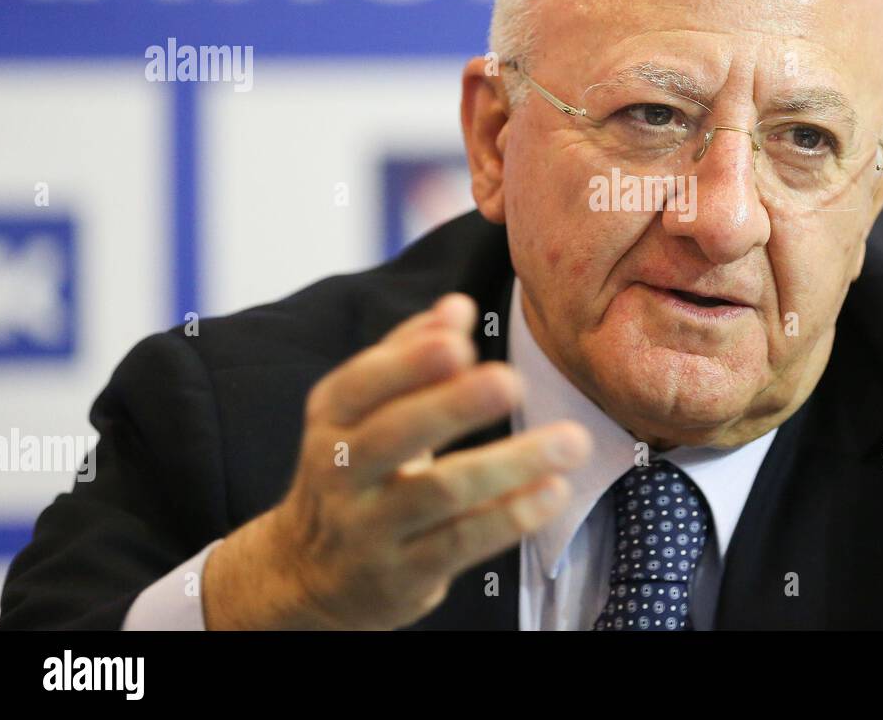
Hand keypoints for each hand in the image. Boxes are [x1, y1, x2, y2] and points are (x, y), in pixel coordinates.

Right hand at [203, 293, 590, 628]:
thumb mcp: (367, 409)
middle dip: (455, 405)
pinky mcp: (402, 574)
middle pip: (396, 434)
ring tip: (571, 441)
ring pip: (440, 491)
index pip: (362, 383)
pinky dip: (511, 516)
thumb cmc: (359, 468)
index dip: (408, 363)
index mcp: (333, 415)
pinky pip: (461, 542)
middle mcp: (340, 470)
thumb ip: (410, 353)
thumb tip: (458, 307)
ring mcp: (368, 527)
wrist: (310, 573)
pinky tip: (554, 491)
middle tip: (512, 382)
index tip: (460, 344)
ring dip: (511, 463)